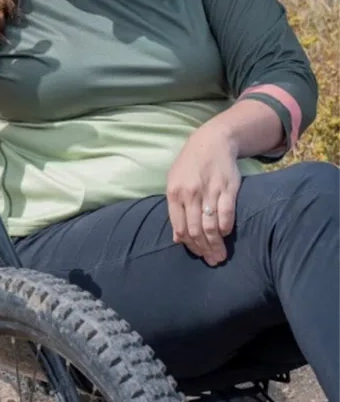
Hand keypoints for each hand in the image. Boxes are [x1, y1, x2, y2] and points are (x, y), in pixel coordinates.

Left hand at [166, 121, 241, 265]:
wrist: (211, 141)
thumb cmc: (190, 166)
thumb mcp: (174, 184)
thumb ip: (175, 211)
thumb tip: (177, 238)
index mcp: (174, 194)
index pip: (180, 227)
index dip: (189, 244)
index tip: (198, 253)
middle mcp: (190, 194)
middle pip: (196, 230)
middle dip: (204, 249)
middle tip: (213, 260)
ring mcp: (209, 191)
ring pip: (210, 226)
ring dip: (216, 244)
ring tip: (220, 255)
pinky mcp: (227, 187)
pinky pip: (226, 213)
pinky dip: (226, 227)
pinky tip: (226, 233)